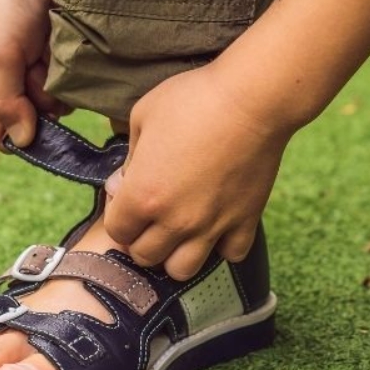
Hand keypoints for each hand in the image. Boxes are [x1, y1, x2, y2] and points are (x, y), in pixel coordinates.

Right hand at [0, 0, 67, 148]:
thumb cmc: (7, 7)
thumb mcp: (0, 54)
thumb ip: (8, 100)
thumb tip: (23, 142)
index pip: (1, 135)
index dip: (22, 130)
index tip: (36, 109)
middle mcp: (1, 92)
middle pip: (32, 124)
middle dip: (39, 98)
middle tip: (34, 62)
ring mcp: (28, 81)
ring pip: (53, 108)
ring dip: (54, 83)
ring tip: (44, 49)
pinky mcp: (51, 70)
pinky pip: (66, 90)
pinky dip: (66, 73)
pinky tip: (57, 48)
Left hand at [103, 64, 295, 279]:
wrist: (252, 100)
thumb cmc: (193, 99)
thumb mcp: (143, 116)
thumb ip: (128, 158)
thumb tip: (121, 184)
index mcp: (143, 195)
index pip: (117, 231)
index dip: (119, 215)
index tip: (128, 198)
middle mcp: (175, 220)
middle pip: (145, 256)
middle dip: (142, 239)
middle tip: (151, 216)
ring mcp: (212, 225)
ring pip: (183, 270)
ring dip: (176, 254)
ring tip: (181, 230)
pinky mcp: (245, 221)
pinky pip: (230, 255)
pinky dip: (222, 246)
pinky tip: (219, 224)